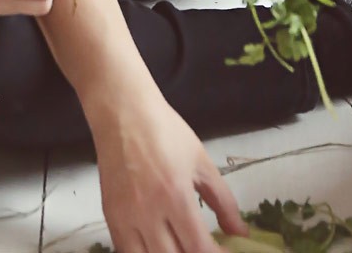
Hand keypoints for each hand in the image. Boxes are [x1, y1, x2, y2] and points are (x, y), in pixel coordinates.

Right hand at [88, 89, 246, 252]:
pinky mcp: (110, 216)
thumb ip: (223, 201)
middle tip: (204, 248)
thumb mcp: (201, 162)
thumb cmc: (165, 131)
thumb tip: (241, 233)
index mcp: (175, 196)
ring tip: (182, 246)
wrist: (123, 112)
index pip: (199, 249)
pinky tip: (159, 247)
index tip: (226, 252)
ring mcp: (125, 218)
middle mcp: (148, 213)